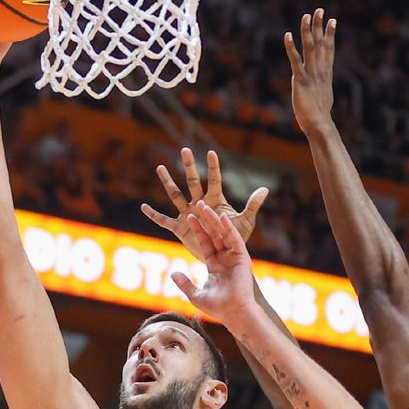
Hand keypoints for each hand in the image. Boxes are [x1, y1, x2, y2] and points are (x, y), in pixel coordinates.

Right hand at [141, 148, 267, 260]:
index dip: (213, 167)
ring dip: (168, 182)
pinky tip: (143, 207)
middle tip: (185, 150)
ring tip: (160, 168)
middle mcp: (199, 204)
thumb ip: (253, 205)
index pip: (214, 180)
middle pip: (193, 182)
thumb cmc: (236, 239)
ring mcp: (188, 214)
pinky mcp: (180, 228)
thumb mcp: (245, 222)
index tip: (211, 152)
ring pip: (176, 195)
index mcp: (215, 201)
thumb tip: (265, 189)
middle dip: (189, 167)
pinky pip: (164, 221)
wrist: (224, 258)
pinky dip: (154, 215)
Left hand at [171, 202, 256, 325]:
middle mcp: (225, 258)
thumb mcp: (195, 294)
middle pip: (214, 234)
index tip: (190, 217)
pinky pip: (234, 240)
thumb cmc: (216, 307)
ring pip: (223, 234)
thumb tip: (172, 273)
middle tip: (198, 204)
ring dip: (214, 220)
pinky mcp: (242, 258)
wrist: (232, 313)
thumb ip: (184, 283)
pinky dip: (228, 228)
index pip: (205, 243)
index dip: (198, 230)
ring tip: (205, 206)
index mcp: (215, 265)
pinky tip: (221, 217)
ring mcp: (234, 257)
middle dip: (206, 220)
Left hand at [284, 9, 335, 135]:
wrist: (319, 125)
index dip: (330, 34)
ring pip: (310, 48)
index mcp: (326, 74)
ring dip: (307, 31)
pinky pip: (294, 60)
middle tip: (320, 10)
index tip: (333, 20)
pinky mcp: (300, 80)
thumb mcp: (323, 98)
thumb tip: (321, 87)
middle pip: (320, 44)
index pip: (329, 50)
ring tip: (307, 16)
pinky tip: (287, 35)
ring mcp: (311, 74)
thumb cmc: (320, 117)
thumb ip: (320, 88)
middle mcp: (320, 71)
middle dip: (320, 26)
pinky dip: (291, 47)